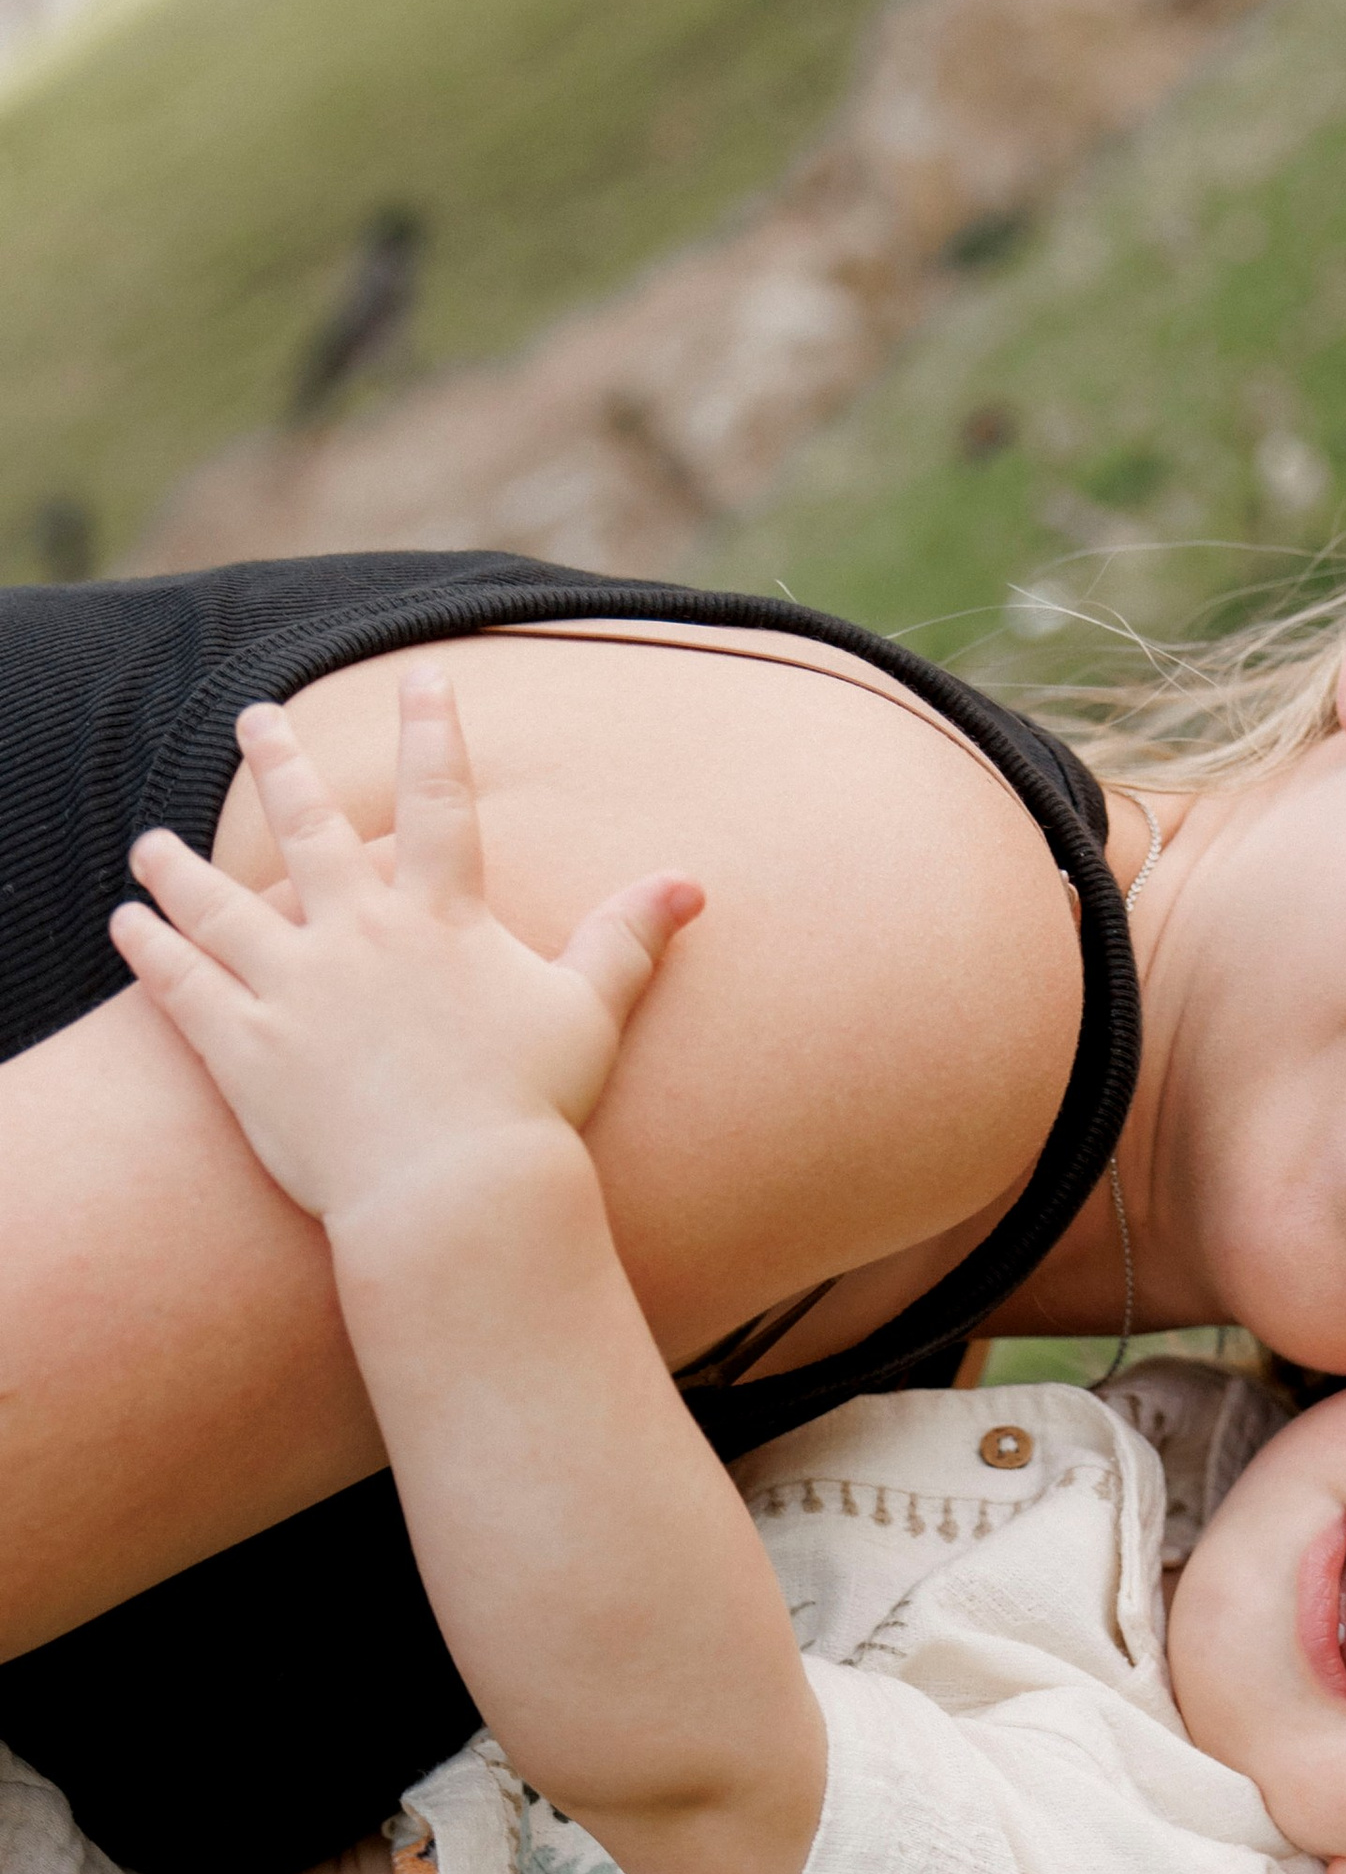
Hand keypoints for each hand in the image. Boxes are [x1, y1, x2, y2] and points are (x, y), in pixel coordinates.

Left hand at [108, 666, 701, 1230]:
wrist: (455, 1195)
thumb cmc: (530, 1110)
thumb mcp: (590, 1015)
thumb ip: (629, 940)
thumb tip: (690, 883)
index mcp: (441, 919)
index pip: (440, 801)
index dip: (435, 731)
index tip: (421, 678)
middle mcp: (357, 935)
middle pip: (309, 827)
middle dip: (279, 762)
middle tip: (254, 717)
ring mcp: (292, 987)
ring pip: (220, 904)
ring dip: (180, 867)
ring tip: (151, 845)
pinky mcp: (244, 1048)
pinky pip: (184, 985)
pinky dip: (151, 951)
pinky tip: (128, 924)